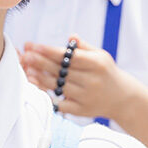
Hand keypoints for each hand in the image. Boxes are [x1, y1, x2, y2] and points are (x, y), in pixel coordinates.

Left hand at [22, 38, 142, 120]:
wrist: (123, 98)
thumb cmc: (106, 73)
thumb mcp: (101, 56)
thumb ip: (84, 47)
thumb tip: (70, 36)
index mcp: (97, 64)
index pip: (69, 56)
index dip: (49, 51)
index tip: (34, 46)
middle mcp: (92, 81)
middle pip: (61, 71)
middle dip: (40, 62)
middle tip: (25, 55)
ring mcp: (87, 97)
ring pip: (58, 86)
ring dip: (40, 78)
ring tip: (27, 69)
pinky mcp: (81, 110)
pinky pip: (60, 103)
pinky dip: (48, 95)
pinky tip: (36, 87)